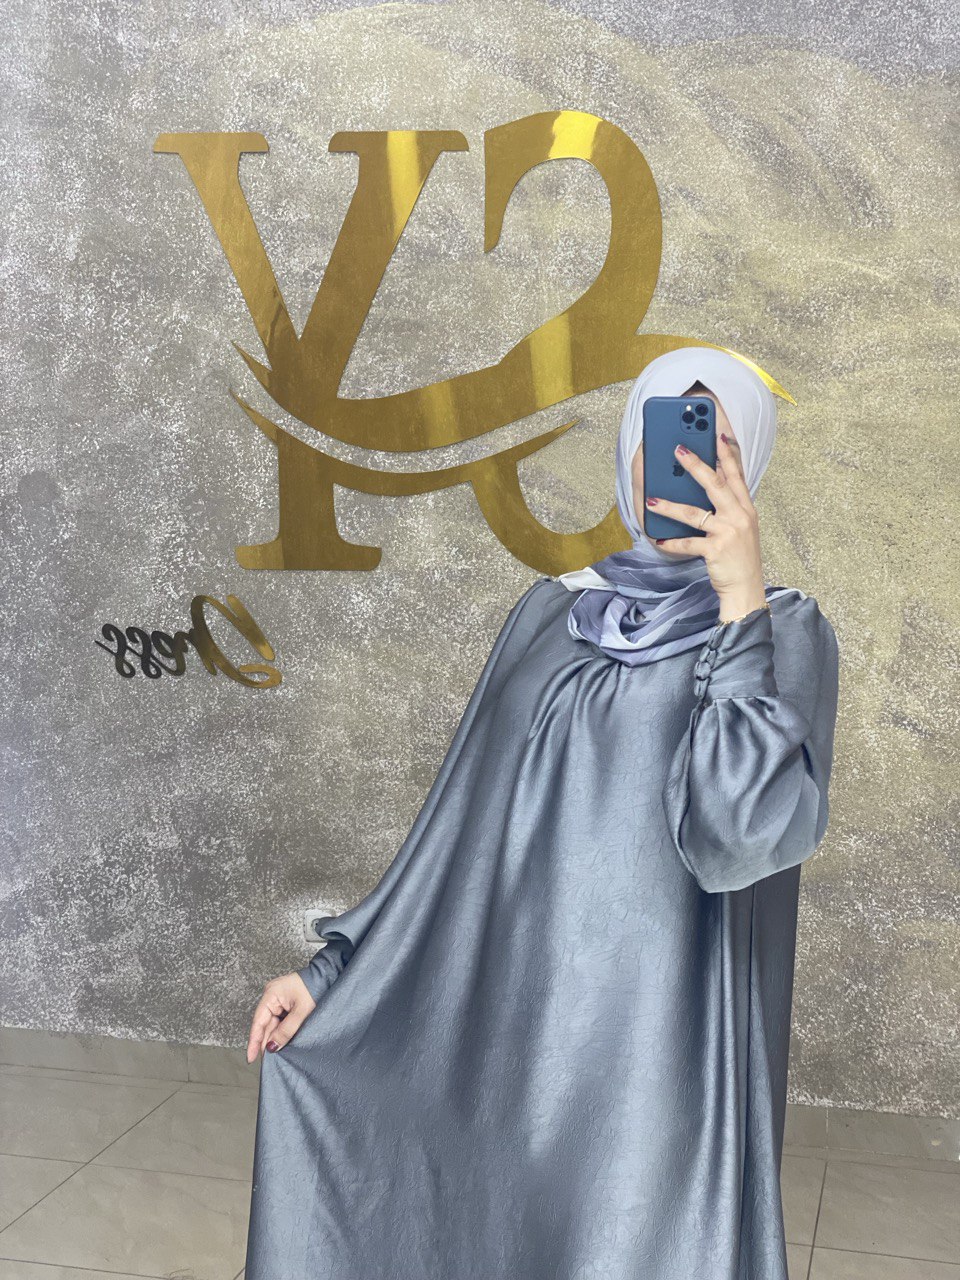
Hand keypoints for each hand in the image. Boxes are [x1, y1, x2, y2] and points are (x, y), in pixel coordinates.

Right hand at [246, 971, 316, 1062]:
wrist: (328, 976)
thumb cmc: (316, 988)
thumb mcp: (301, 1012)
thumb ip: (286, 1030)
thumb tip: (272, 1047)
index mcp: (271, 994)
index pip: (258, 1022)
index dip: (254, 1041)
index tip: (250, 1058)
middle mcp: (271, 996)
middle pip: (265, 1025)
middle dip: (266, 1042)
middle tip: (267, 1061)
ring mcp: (278, 1000)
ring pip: (273, 1024)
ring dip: (274, 1038)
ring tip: (275, 1055)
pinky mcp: (286, 1003)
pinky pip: (280, 1020)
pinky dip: (281, 1031)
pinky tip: (282, 1042)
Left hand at [645, 430, 767, 621]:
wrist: (746, 588)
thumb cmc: (740, 558)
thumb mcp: (740, 528)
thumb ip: (728, 508)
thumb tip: (706, 489)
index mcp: (746, 508)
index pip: (737, 475)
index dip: (728, 453)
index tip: (718, 434)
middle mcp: (740, 516)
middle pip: (716, 483)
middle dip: (696, 464)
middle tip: (678, 449)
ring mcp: (729, 532)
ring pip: (694, 512)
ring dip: (670, 505)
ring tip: (652, 500)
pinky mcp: (716, 549)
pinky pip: (688, 542)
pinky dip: (672, 542)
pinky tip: (658, 539)